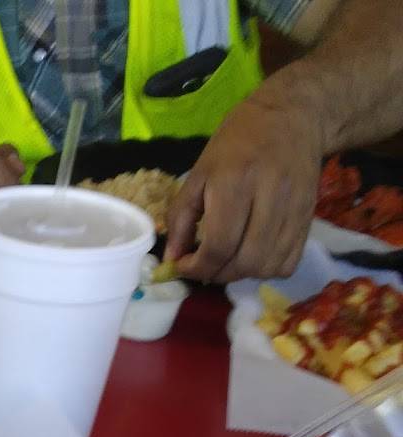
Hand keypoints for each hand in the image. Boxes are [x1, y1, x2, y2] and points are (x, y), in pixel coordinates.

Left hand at [164, 90, 324, 281]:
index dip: (197, 267)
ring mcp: (295, 208)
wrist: (291, 116)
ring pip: (267, 266)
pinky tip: (252, 256)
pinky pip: (289, 262)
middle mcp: (270, 196)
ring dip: (241, 274)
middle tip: (204, 266)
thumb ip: (181, 219)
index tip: (184, 266)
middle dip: (217, 274)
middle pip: (245, 261)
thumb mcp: (199, 174)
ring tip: (227, 261)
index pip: (219, 246)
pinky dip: (266, 269)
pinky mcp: (309, 216)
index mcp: (236, 182)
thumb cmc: (236, 144)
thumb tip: (172, 261)